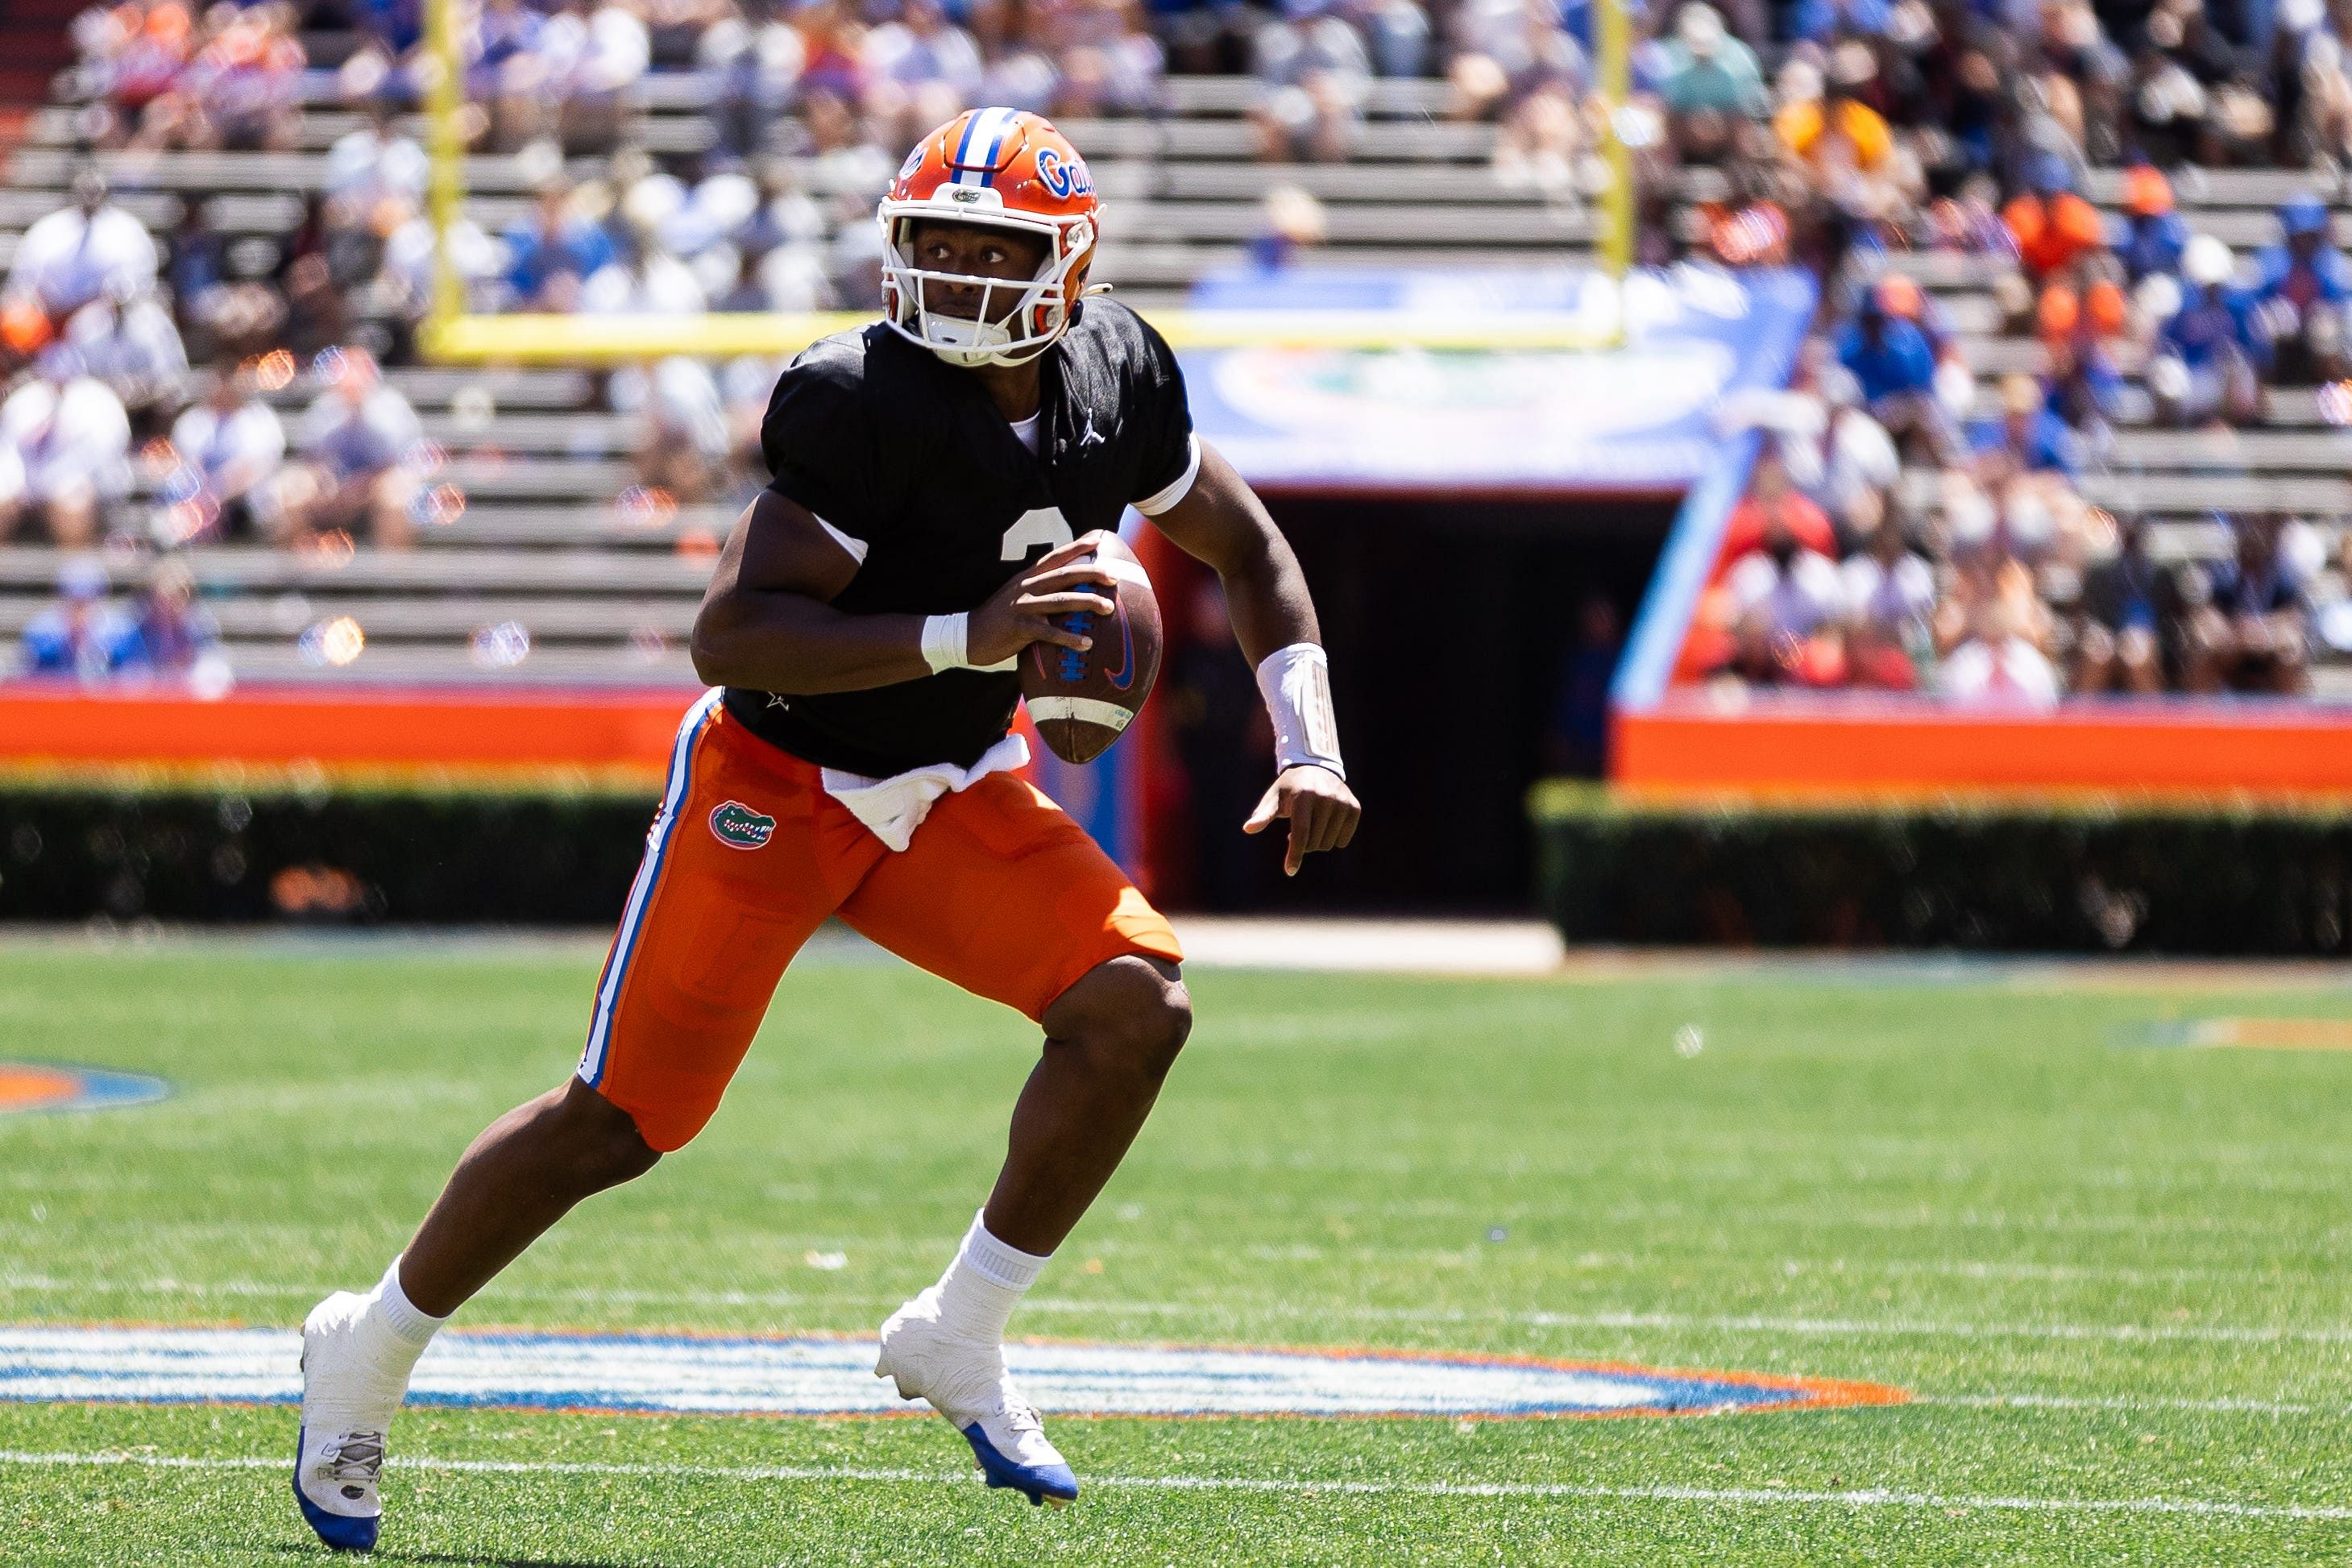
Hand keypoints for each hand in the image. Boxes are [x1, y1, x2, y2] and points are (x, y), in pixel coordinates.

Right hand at [967, 533, 1118, 667]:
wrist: (966, 634)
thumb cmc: (997, 619)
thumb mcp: (1015, 596)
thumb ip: (1037, 592)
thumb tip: (1064, 594)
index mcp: (1027, 578)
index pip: (1055, 557)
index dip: (1077, 547)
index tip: (1098, 539)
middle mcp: (1026, 588)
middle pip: (1064, 575)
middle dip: (1091, 573)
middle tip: (1114, 576)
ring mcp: (1023, 607)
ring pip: (1061, 601)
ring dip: (1087, 602)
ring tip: (1109, 608)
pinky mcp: (1019, 628)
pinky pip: (1049, 633)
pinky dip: (1069, 638)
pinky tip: (1086, 643)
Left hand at [1242, 764, 1360, 876]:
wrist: (1317, 767)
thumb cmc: (1290, 787)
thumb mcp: (1274, 798)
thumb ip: (1263, 815)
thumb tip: (1248, 829)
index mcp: (1304, 795)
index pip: (1301, 832)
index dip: (1295, 854)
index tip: (1290, 871)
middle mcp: (1326, 797)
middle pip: (1314, 842)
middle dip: (1303, 844)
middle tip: (1298, 829)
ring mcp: (1343, 802)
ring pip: (1328, 844)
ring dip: (1317, 842)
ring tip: (1312, 825)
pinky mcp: (1354, 808)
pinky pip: (1343, 841)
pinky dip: (1332, 839)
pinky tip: (1326, 824)